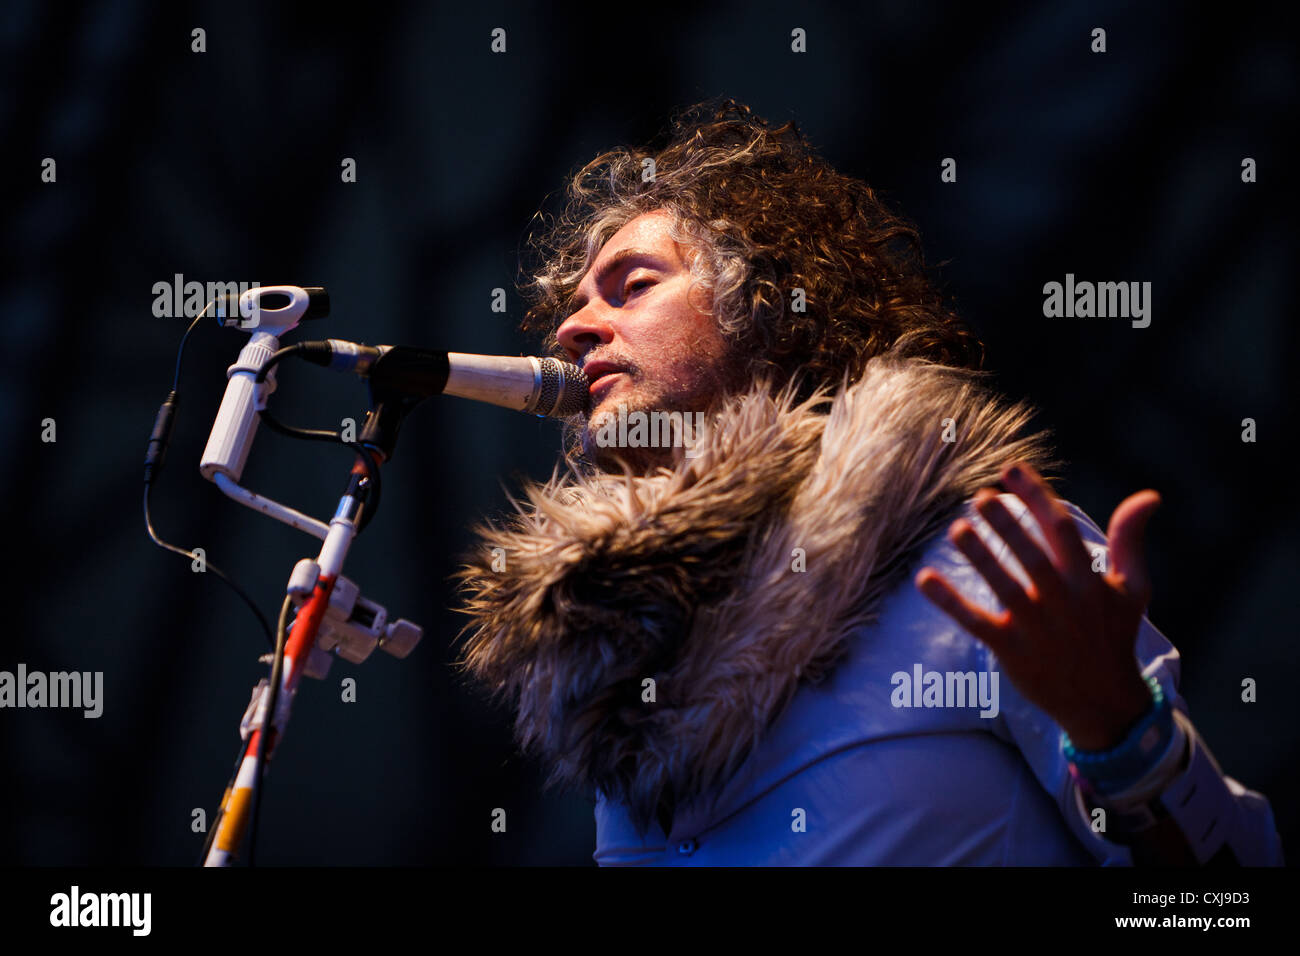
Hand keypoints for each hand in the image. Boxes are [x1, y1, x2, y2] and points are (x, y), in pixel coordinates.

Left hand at [914, 462, 1160, 749]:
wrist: (1103, 702)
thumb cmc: (1113, 634)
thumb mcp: (1132, 587)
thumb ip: (1130, 540)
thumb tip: (1149, 495)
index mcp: (1088, 581)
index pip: (1061, 529)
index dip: (1036, 496)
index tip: (1010, 470)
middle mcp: (1062, 601)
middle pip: (1031, 556)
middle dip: (1006, 525)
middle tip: (979, 498)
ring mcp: (1035, 627)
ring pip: (1002, 586)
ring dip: (979, 557)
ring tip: (956, 530)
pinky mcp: (1011, 650)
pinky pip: (975, 622)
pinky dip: (949, 602)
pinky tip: (924, 579)